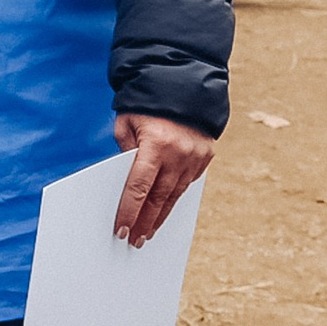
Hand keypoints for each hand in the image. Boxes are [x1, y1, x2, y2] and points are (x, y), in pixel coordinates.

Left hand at [112, 112, 214, 246]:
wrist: (183, 85)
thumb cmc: (146, 104)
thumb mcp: (126, 123)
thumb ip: (125, 151)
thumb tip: (125, 181)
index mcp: (156, 144)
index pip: (139, 186)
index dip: (130, 211)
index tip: (121, 229)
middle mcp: (179, 153)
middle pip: (158, 197)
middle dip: (145, 222)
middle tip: (133, 240)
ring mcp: (195, 157)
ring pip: (174, 196)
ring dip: (160, 217)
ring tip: (147, 234)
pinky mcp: (205, 158)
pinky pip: (186, 185)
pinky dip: (173, 199)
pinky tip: (163, 212)